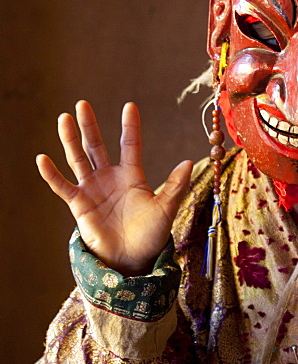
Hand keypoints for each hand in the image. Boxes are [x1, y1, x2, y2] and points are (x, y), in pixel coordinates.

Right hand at [37, 100, 192, 274]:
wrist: (131, 259)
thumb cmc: (150, 235)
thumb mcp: (165, 209)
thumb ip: (174, 186)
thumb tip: (188, 163)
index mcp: (132, 176)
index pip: (130, 145)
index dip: (130, 126)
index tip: (129, 106)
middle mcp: (109, 178)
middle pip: (97, 146)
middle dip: (89, 126)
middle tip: (82, 104)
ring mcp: (92, 189)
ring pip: (78, 159)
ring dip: (70, 140)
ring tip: (63, 119)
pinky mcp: (79, 204)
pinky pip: (62, 186)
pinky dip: (52, 174)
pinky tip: (42, 158)